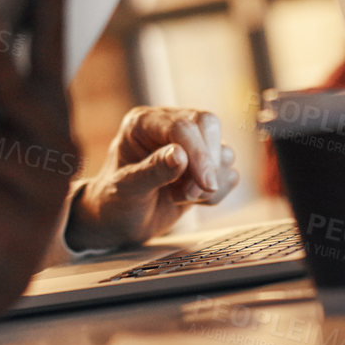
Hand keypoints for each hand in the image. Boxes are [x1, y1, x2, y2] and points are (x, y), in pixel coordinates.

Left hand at [66, 107, 239, 251]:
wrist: (121, 222)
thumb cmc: (115, 202)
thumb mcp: (126, 189)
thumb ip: (152, 170)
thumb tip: (180, 154)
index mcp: (143, 122)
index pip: (182, 125)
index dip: (198, 152)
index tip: (206, 183)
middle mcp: (169, 126)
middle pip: (208, 125)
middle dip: (207, 164)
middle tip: (189, 195)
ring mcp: (189, 144)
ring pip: (223, 151)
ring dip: (208, 183)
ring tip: (179, 197)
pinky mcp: (204, 165)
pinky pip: (229, 174)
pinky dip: (216, 194)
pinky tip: (190, 201)